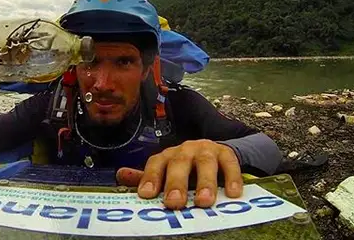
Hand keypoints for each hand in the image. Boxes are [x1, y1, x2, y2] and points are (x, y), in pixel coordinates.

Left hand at [116, 139, 242, 209]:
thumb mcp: (167, 173)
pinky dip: (232, 178)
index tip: (146, 195)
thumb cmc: (186, 169)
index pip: (156, 163)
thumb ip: (147, 177)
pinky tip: (232, 193)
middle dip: (176, 183)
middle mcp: (185, 150)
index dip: (150, 178)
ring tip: (204, 202)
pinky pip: (230, 164)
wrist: (215, 155)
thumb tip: (120, 175)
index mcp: (167, 156)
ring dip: (204, 183)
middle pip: (179, 163)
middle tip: (174, 203)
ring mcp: (206, 150)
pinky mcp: (226, 154)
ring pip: (205, 163)